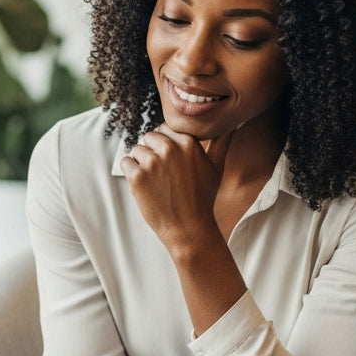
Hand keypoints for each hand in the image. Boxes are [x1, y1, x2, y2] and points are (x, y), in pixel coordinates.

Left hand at [119, 125, 233, 252]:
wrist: (189, 229)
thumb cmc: (203, 199)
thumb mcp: (216, 168)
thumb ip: (221, 143)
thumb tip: (230, 126)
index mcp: (188, 143)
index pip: (166, 129)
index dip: (165, 144)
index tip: (169, 159)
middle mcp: (169, 148)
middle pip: (149, 137)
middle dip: (152, 151)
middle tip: (162, 173)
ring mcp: (152, 162)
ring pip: (137, 150)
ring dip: (141, 163)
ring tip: (155, 181)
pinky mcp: (137, 176)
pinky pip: (125, 163)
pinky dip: (130, 172)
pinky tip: (144, 185)